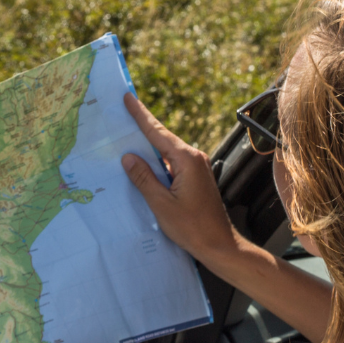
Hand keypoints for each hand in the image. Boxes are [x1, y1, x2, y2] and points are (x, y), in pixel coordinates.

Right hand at [121, 93, 238, 267]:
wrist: (220, 244)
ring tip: (127, 137)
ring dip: (148, 146)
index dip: (140, 115)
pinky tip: (143, 164)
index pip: (157, 132)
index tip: (128, 98)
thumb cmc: (192, 228)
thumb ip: (144, 178)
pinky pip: (172, 163)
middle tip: (123, 111)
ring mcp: (197, 167)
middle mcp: (194, 158)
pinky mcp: (196, 178)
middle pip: (162, 138)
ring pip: (167, 152)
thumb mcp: (161, 204)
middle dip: (142, 126)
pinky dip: (157, 161)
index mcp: (187, 160)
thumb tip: (128, 157)